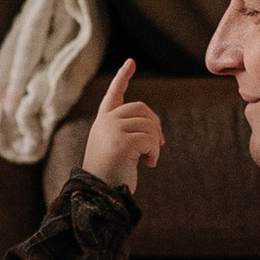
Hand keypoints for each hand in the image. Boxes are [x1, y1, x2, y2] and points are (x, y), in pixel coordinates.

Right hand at [80, 56, 163, 193]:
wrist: (100, 197)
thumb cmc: (112, 177)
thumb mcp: (117, 149)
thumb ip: (127, 131)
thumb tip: (154, 126)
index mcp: (102, 123)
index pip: (113, 94)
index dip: (122, 77)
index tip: (131, 62)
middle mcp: (105, 122)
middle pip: (141, 109)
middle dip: (155, 126)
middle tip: (158, 146)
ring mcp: (111, 130)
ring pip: (148, 124)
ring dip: (155, 144)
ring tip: (150, 160)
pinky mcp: (121, 142)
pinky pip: (150, 139)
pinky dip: (155, 152)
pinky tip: (149, 164)